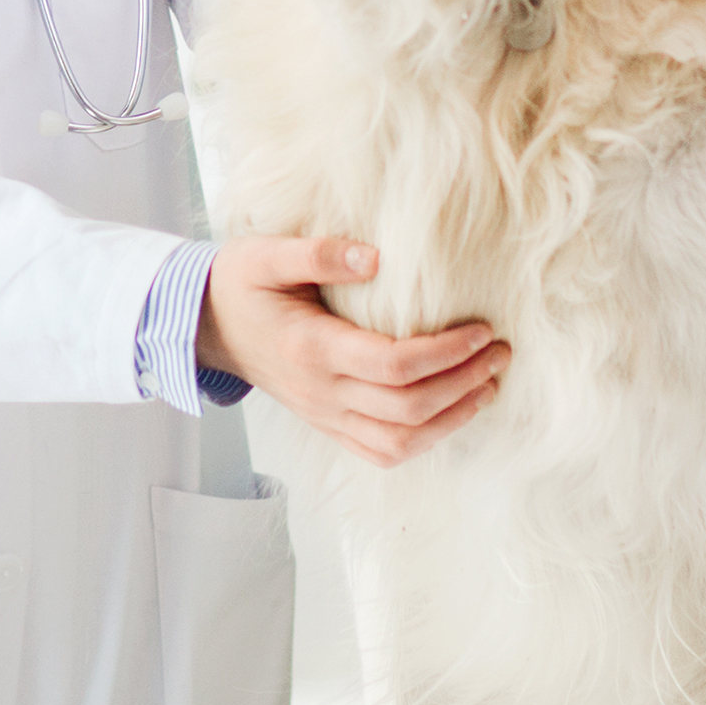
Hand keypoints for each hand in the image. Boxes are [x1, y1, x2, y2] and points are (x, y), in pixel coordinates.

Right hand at [199, 238, 507, 466]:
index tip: (482, 328)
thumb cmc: (239, 284)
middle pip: (407, 408)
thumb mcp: (266, 253)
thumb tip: (376, 257)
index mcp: (311, 348)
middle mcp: (321, 391)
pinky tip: (452, 413)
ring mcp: (324, 415)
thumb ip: (318, 252)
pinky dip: (424, 440)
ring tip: (489, 384)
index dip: (446, 352)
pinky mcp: (327, 425)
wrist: (204, 326)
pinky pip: (380, 452)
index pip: (393, 365)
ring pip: (399, 441)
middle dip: (464, 383)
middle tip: (500, 352)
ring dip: (453, 418)